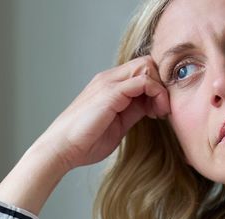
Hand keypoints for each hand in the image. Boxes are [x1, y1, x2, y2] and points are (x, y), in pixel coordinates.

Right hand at [35, 55, 170, 172]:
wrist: (62, 149)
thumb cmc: (85, 142)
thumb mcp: (118, 124)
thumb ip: (133, 111)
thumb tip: (151, 106)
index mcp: (108, 85)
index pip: (141, 70)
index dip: (157, 86)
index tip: (159, 110)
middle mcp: (108, 79)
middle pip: (147, 63)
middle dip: (162, 83)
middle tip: (163, 109)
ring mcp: (108, 83)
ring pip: (147, 66)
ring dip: (161, 88)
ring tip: (160, 111)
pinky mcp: (110, 93)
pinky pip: (143, 81)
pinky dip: (156, 93)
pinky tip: (155, 112)